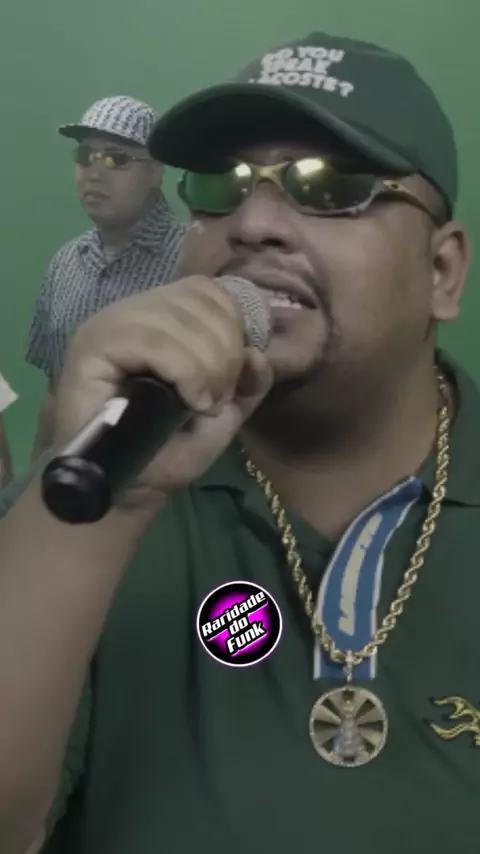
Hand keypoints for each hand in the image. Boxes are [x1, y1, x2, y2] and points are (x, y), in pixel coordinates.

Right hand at [54, 277, 272, 509]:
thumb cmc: (170, 447)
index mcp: (160, 316)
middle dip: (225, 353)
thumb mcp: (224, 411)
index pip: (205, 290)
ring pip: (176, 321)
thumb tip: (257, 353)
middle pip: (196, 302)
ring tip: (203, 404)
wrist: (132, 488)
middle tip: (216, 399)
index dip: (231, 325)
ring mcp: (108, 326)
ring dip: (206, 367)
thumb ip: (248, 381)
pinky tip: (189, 401)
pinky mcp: (91, 348)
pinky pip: (151, 341)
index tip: (233, 377)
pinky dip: (184, 371)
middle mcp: (132, 312)